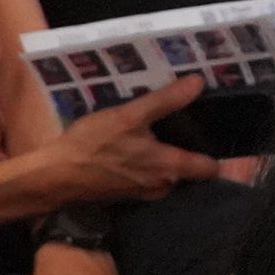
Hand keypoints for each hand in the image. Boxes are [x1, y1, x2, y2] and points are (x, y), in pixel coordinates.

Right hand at [32, 75, 227, 203]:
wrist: (56, 175)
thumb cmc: (94, 144)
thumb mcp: (130, 116)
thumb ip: (166, 100)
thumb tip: (199, 82)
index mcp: (169, 168)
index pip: (208, 168)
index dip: (216, 151)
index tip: (218, 130)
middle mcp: (161, 184)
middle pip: (188, 168)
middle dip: (188, 147)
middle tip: (186, 121)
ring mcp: (143, 191)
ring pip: (167, 172)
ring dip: (165, 155)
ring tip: (160, 128)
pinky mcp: (126, 191)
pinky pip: (148, 175)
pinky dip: (147, 162)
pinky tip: (136, 143)